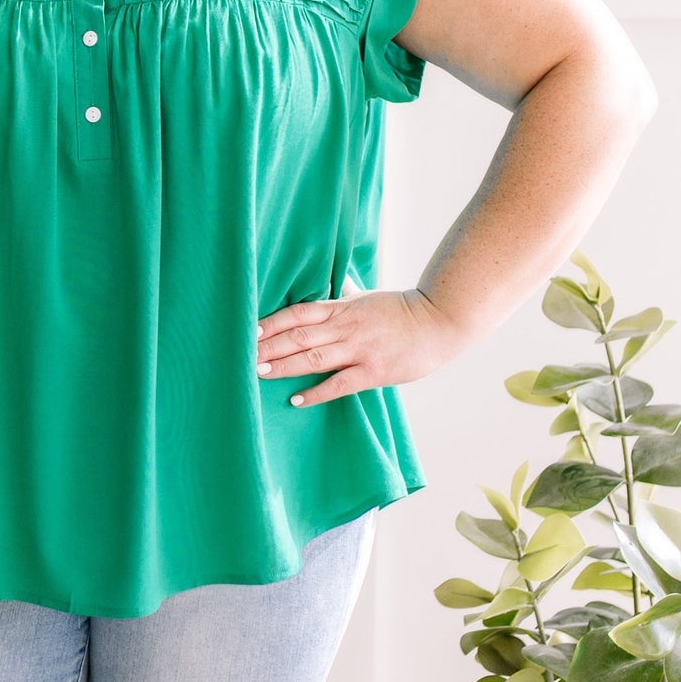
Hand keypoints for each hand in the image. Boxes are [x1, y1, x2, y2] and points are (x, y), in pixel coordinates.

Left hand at [254, 287, 467, 405]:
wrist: (440, 322)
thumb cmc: (402, 310)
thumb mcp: (368, 297)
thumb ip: (344, 294)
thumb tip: (329, 281)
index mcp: (342, 307)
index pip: (299, 312)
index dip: (272, 321)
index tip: (248, 330)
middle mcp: (346, 327)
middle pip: (299, 335)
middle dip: (268, 346)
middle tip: (241, 356)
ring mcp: (359, 349)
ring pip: (313, 358)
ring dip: (284, 366)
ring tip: (258, 373)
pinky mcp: (374, 372)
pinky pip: (339, 384)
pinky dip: (316, 393)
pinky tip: (296, 400)